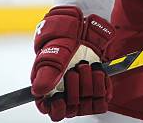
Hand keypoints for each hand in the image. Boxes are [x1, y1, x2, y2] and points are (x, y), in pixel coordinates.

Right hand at [31, 6, 114, 120]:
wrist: (83, 30)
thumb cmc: (63, 42)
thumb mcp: (52, 55)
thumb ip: (46, 73)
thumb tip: (39, 91)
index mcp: (51, 91)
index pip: (54, 113)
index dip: (58, 108)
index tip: (60, 97)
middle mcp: (68, 94)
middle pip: (73, 108)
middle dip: (76, 87)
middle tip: (77, 68)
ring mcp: (83, 91)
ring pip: (89, 104)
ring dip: (90, 83)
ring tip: (87, 66)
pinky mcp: (98, 87)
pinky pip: (104, 98)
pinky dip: (103, 84)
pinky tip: (98, 70)